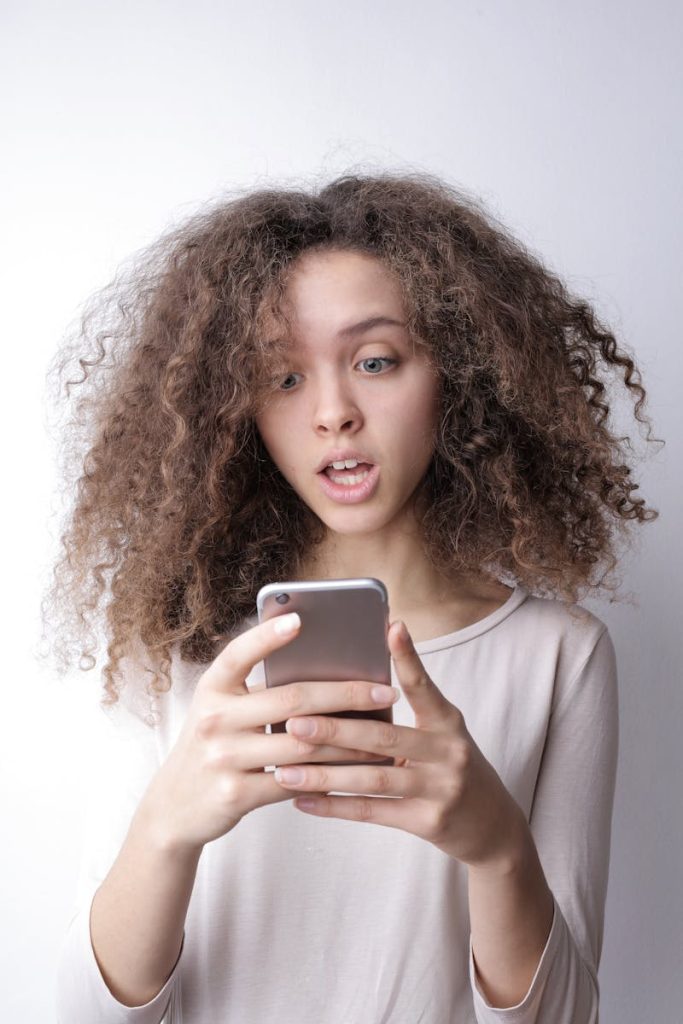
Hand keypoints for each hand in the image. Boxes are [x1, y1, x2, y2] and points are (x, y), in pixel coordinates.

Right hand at [137, 613, 398, 854]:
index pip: (239, 654)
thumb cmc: (215, 744)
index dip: (267, 636)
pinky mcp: (235, 794)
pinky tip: (356, 770)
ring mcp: (223, 758)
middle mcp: (214, 719)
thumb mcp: (222, 708)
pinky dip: (329, 776)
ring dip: (349, 741)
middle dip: (345, 695)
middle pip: (292, 700)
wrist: (176, 806)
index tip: (300, 619)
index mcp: (212, 688)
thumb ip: (258, 690)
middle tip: (384, 691)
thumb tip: (326, 669)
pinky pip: (295, 783)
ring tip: (382, 735)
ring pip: (302, 745)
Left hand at [273, 620, 525, 867]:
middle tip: (294, 721)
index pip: (423, 686)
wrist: (492, 825)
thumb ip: (411, 710)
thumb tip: (354, 682)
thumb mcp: (443, 732)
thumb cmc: (452, 765)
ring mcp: (439, 789)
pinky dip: (335, 806)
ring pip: (372, 780)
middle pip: (384, 738)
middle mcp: (448, 752)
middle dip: (335, 729)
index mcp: (448, 722)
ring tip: (285, 770)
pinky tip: (303, 801)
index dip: (408, 657)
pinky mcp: (427, 822)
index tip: (391, 627)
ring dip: (324, 775)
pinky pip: (373, 813)